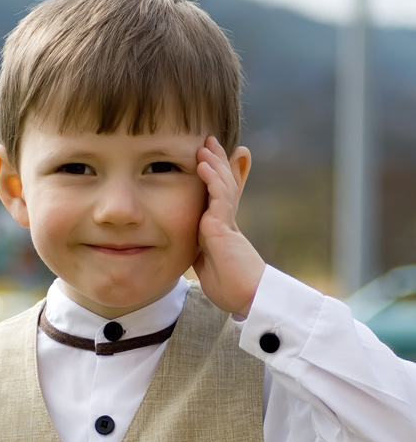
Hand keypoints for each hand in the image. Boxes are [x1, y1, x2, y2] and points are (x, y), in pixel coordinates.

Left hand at [194, 136, 264, 315]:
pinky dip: (211, 178)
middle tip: (208, 142)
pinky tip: (203, 164)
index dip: (214, 177)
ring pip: (222, 185)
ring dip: (213, 163)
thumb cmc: (232, 289)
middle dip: (216, 162)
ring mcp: (227, 222)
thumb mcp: (209, 267)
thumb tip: (194, 249)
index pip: (218, 196)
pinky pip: (218, 197)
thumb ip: (201, 253)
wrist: (247, 298)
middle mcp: (226, 222)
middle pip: (222, 184)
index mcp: (221, 230)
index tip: (205, 160)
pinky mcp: (225, 227)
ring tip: (204, 145)